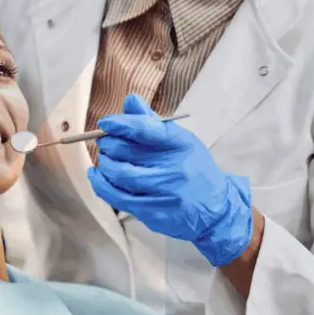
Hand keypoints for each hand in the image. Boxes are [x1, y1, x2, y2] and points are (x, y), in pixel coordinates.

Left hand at [86, 94, 253, 266]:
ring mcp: (164, 193)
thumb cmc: (194, 169)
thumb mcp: (181, 141)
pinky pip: (118, 198)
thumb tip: (131, 101)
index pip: (146, 129)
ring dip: (105, 163)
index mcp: (181, 144)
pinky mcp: (154, 213)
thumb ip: (153, 123)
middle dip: (108, 144)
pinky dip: (101, 184)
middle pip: (127, 152)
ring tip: (105, 158)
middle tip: (104, 141)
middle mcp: (174, 168)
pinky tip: (97, 175)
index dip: (121, 124)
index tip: (105, 122)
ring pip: (120, 175)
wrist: (216, 209)